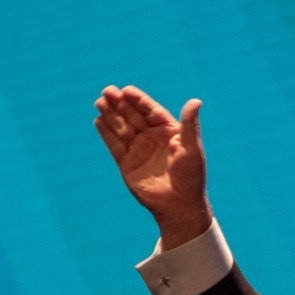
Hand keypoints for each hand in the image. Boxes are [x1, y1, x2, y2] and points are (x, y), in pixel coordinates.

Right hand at [94, 85, 212, 249]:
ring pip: (122, 128)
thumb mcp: (191, 147)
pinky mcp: (127, 164)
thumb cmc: (190, 175)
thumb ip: (190, 123)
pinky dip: (106, 133)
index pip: (151, 111)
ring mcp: (139, 150)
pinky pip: (115, 145)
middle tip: (107, 91)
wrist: (179, 204)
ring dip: (111, 115)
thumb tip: (196, 100)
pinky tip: (98, 121)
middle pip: (133, 116)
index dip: (138, 100)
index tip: (126, 90)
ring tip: (99, 101)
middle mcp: (152, 138)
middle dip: (120, 104)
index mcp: (169, 131)